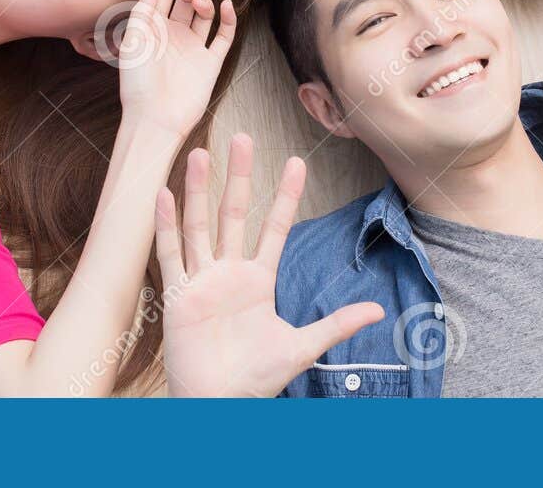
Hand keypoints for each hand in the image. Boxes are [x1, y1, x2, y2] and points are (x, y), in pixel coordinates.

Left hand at [115, 0, 237, 139]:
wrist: (154, 120)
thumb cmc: (137, 84)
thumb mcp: (134, 42)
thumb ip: (144, 11)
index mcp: (152, 26)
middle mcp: (173, 34)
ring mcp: (193, 47)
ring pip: (205, 13)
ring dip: (206, 2)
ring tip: (201, 4)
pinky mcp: (210, 61)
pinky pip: (223, 35)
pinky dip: (227, 20)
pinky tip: (225, 8)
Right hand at [156, 134, 383, 396]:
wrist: (219, 405)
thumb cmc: (256, 379)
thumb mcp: (302, 347)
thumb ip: (337, 324)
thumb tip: (379, 312)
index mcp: (258, 281)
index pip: (275, 228)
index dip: (285, 196)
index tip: (297, 162)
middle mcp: (228, 273)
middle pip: (233, 214)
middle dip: (238, 177)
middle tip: (242, 137)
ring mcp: (202, 281)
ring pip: (200, 225)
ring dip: (198, 190)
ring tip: (200, 153)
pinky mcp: (179, 295)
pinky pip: (170, 255)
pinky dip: (166, 225)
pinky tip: (163, 195)